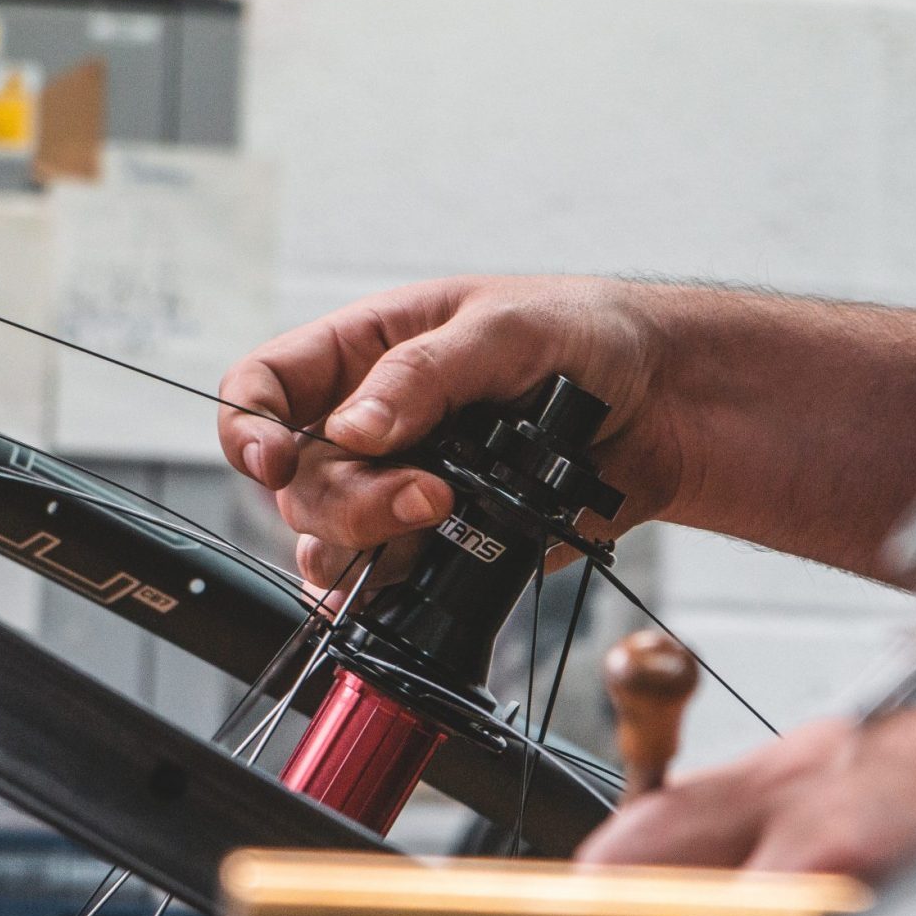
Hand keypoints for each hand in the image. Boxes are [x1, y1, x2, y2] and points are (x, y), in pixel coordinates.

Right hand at [217, 276, 687, 585]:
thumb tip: (356, 426)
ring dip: (367, 543)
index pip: (265, 386)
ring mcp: (400, 485)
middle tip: (424, 494)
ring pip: (329, 538)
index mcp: (366, 351)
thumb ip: (425, 374)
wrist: (667, 406)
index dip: (248, 426)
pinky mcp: (439, 541)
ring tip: (442, 517)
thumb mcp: (507, 328)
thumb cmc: (589, 336)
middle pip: (298, 481)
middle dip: (347, 498)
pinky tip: (421, 569)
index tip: (276, 459)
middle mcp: (369, 423)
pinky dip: (387, 586)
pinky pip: (381, 580)